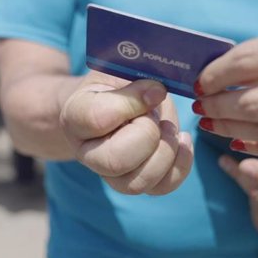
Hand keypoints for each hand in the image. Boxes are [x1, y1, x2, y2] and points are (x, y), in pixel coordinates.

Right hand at [60, 71, 193, 194]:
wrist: (112, 100)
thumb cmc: (115, 83)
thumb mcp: (119, 70)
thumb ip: (132, 80)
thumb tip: (156, 94)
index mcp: (75, 117)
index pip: (98, 119)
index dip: (131, 104)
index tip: (153, 89)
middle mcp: (87, 153)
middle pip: (115, 162)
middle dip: (148, 135)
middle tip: (155, 115)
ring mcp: (110, 174)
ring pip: (137, 183)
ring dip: (165, 152)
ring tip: (169, 129)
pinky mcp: (136, 182)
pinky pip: (161, 187)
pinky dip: (181, 164)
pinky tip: (182, 140)